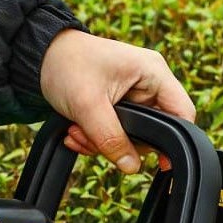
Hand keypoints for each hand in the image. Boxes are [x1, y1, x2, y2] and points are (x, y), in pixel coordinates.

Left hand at [39, 30, 195, 172]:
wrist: (39, 56)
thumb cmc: (66, 64)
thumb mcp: (88, 105)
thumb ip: (111, 138)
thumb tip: (131, 167)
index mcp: (153, 72)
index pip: (182, 112)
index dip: (176, 140)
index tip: (161, 163)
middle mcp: (148, 83)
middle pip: (155, 129)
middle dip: (122, 142)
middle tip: (93, 140)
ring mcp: (134, 94)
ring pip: (132, 135)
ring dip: (103, 142)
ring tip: (78, 131)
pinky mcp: (119, 105)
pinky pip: (117, 132)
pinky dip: (96, 137)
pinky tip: (77, 131)